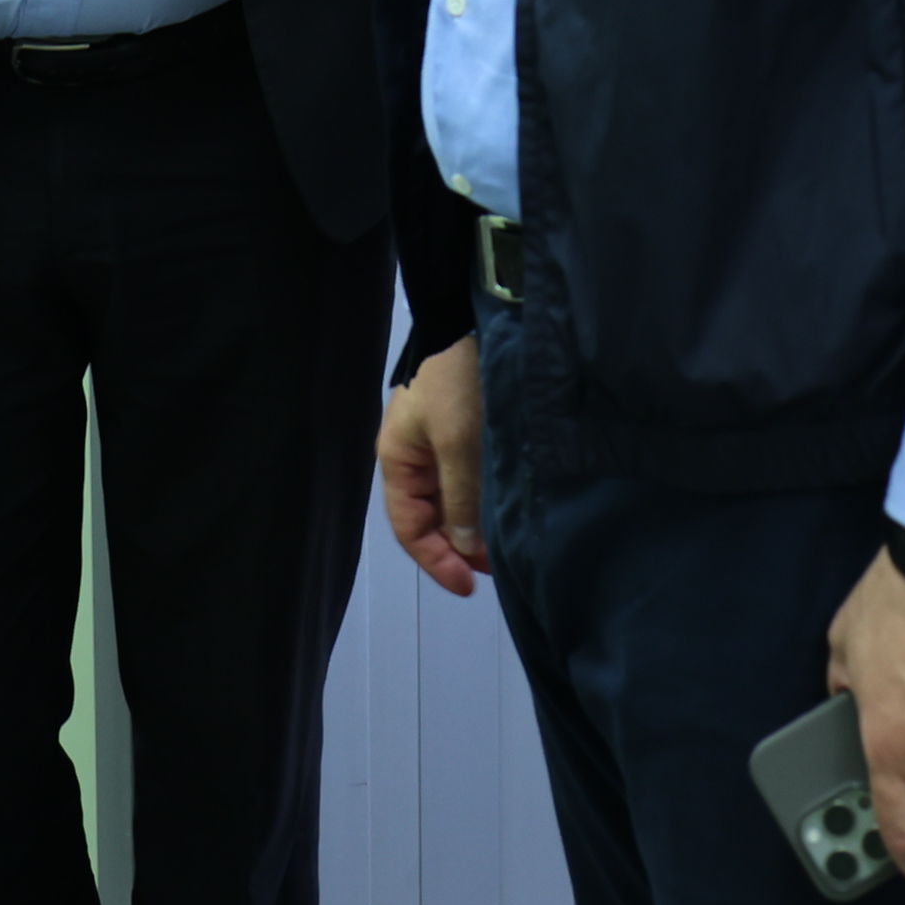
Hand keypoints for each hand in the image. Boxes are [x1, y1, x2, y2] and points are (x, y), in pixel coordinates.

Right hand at [377, 341, 489, 592]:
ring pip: (453, 502)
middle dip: (460, 547)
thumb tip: (467, 550)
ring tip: (505, 547)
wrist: (469, 320)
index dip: (436, 560)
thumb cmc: (456, 381)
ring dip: (475, 527)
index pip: (410, 527)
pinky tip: (505, 513)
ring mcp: (439, 447)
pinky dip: (484, 502)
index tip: (469, 585)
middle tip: (497, 567)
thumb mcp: (457, 441)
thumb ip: (461, 498)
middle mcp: (416, 460)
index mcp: (399, 461)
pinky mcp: (464, 435)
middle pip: (432, 519)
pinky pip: (469, 481)